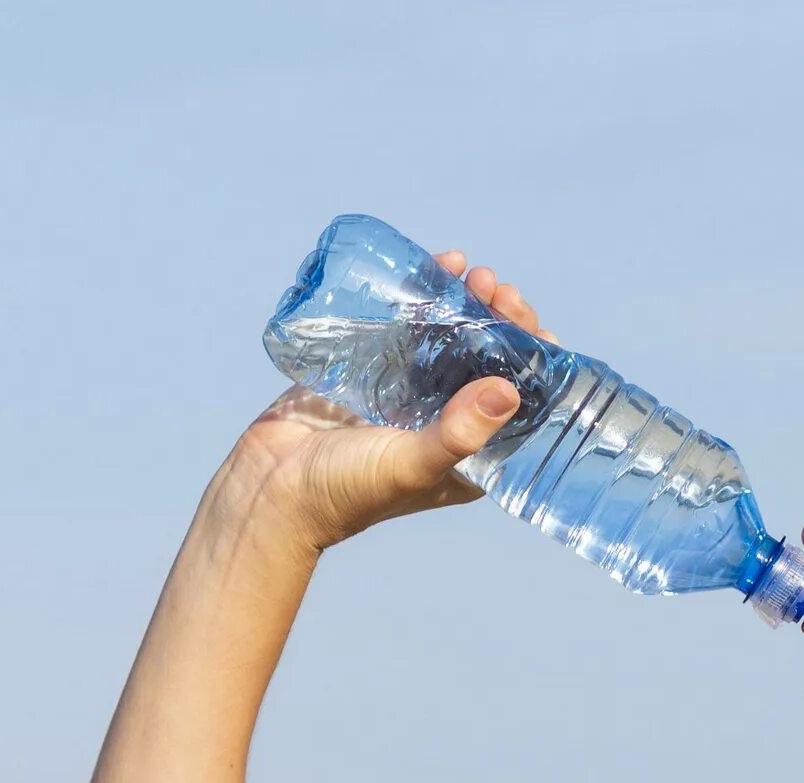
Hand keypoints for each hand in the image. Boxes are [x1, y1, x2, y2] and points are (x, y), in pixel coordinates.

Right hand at [228, 248, 557, 552]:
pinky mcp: (374, 373)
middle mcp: (447, 423)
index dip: (534, 361)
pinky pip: (409, 329)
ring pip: (452, 340)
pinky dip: (424, 300)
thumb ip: (459, 433)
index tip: (532, 324)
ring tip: (469, 272)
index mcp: (471, 456)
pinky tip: (435, 270)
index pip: (520, 403)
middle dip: (500, 321)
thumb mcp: (409, 465)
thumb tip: (509, 390)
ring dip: (466, 304)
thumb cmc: (345, 491)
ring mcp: (410, 395)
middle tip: (495, 287)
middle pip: (489, 362)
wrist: (269, 488)